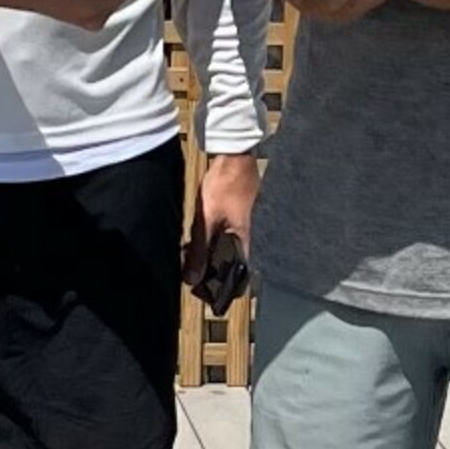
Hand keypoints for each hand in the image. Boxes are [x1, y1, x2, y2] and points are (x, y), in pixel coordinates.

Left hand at [182, 151, 259, 288]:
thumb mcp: (208, 220)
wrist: (235, 156)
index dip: (225, 289)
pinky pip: (234, 238)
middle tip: (195, 274)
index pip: (242, 278)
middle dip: (216, 274)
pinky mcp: (247, 218)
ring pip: (234, 252)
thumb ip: (200, 251)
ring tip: (193, 257)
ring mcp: (253, 226)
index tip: (207, 291)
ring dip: (216, 258)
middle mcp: (257, 237)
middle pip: (237, 267)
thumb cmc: (226, 184)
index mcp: (251, 242)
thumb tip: (192, 277)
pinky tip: (202, 240)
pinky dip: (219, 243)